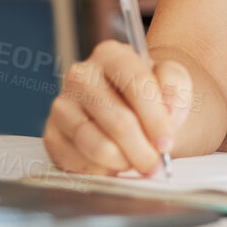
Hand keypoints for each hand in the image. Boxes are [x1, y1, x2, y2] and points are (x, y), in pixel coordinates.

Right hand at [44, 40, 191, 176]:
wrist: (129, 112)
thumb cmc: (151, 96)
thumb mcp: (172, 80)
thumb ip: (175, 86)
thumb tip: (168, 109)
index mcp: (111, 54)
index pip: (136, 84)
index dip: (156, 119)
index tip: (167, 142)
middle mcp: (80, 75)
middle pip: (119, 121)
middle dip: (143, 149)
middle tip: (157, 164)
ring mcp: (62, 106)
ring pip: (98, 146)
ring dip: (125, 162)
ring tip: (138, 162)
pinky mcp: (52, 135)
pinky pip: (79, 164)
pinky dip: (103, 172)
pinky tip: (115, 166)